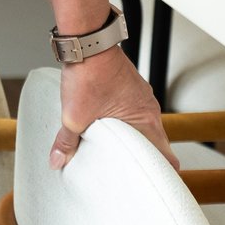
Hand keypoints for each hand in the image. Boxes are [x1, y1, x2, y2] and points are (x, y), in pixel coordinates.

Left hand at [50, 45, 177, 170]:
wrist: (87, 41)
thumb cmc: (89, 74)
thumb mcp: (73, 115)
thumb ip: (67, 142)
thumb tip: (58, 161)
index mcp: (146, 120)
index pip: (165, 155)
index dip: (163, 171)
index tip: (156, 183)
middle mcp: (149, 108)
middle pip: (154, 141)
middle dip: (143, 156)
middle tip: (131, 172)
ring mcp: (140, 94)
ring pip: (142, 123)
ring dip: (132, 136)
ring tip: (116, 150)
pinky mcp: (128, 84)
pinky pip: (132, 108)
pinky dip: (124, 119)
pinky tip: (107, 122)